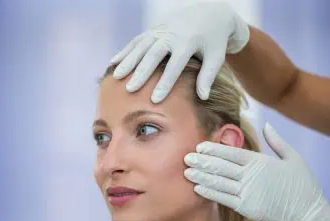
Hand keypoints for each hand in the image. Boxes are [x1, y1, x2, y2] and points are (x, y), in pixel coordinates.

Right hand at [109, 1, 248, 102]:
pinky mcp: (153, 29)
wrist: (209, 12)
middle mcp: (171, 34)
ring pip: (140, 46)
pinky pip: (136, 40)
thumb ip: (208, 76)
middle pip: (153, 55)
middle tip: (130, 89)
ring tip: (117, 77)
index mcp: (188, 42)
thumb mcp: (216, 56)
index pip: (174, 65)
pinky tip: (113, 62)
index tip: (155, 99)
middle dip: (141, 72)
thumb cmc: (214, 40)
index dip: (165, 83)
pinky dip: (124, 51)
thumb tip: (203, 97)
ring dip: (128, 61)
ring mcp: (160, 30)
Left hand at [183, 123, 329, 220]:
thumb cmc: (302, 185)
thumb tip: (266, 124)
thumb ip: (277, 141)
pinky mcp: (246, 208)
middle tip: (186, 158)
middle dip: (201, 161)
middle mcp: (251, 175)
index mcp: (260, 161)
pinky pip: (223, 198)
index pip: (231, 152)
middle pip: (221, 166)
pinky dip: (209, 193)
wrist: (307, 215)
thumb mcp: (293, 158)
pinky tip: (198, 188)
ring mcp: (247, 192)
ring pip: (218, 182)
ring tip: (187, 172)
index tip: (199, 146)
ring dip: (201, 176)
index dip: (213, 149)